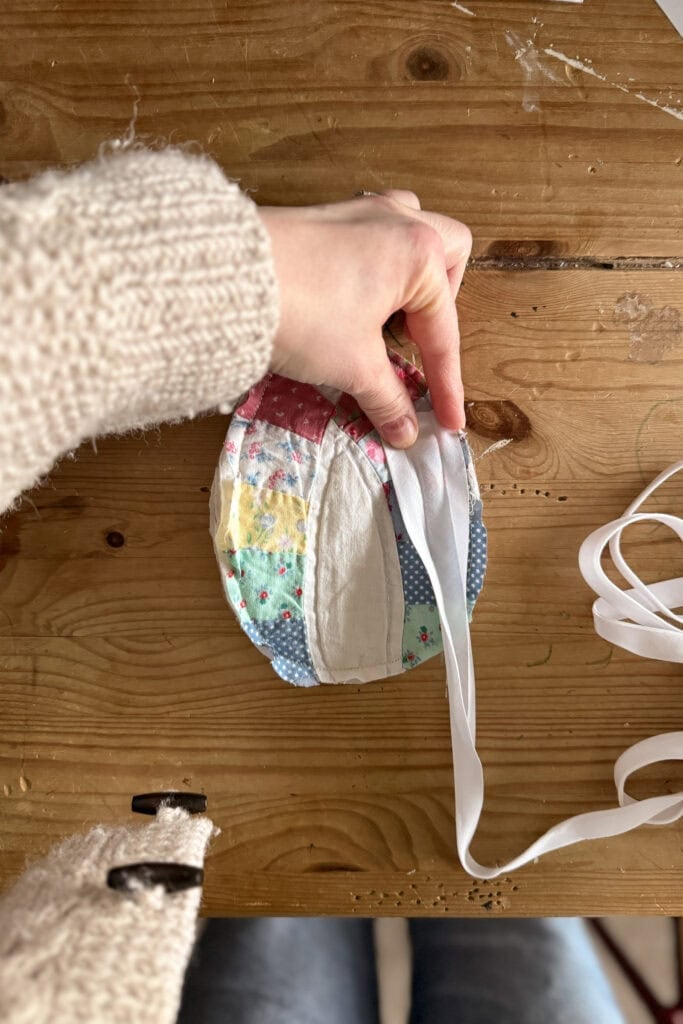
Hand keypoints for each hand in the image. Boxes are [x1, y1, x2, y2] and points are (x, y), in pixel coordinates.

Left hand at [258, 190, 471, 446]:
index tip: (447, 421)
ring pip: (409, 229)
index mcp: (417, 254)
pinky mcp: (323, 218)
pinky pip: (369, 234)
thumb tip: (406, 430)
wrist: (224, 279)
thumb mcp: (353, 366)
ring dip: (411, 272)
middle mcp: (394, 221)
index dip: (445, 384)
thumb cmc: (301, 313)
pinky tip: (350, 299)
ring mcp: (357, 212)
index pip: (442, 330)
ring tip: (388, 314)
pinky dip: (374, 265)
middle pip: (446, 251)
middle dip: (442, 300)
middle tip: (415, 341)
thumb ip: (387, 399)